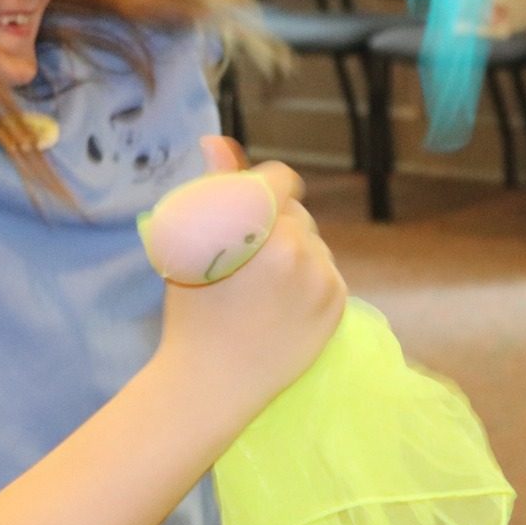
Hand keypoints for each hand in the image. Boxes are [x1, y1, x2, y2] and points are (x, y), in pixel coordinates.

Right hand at [158, 160, 345, 422]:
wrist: (211, 383)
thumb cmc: (191, 312)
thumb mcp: (189, 244)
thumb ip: (213, 187)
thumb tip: (218, 141)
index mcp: (256, 225)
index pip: (281, 180)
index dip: (264, 192)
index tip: (249, 214)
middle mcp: (295, 245)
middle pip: (297, 214)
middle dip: (276, 229)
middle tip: (246, 264)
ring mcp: (321, 276)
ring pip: (314, 244)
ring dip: (295, 255)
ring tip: (262, 292)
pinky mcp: (336, 304)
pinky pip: (327, 273)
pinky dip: (308, 283)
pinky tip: (279, 308)